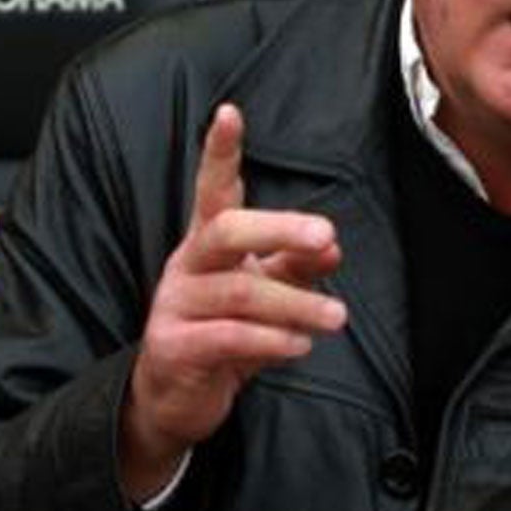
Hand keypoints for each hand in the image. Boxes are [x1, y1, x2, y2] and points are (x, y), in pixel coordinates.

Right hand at [121, 103, 345, 500]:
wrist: (175, 398)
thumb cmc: (224, 334)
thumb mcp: (267, 293)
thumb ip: (297, 266)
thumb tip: (333, 245)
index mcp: (208, 244)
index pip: (212, 189)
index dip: (219, 152)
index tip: (230, 113)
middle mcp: (187, 265)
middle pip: (227, 231)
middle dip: (281, 230)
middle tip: (328, 239)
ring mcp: (175, 305)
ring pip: (240, 292)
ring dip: (296, 304)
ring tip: (336, 318)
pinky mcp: (175, 347)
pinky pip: (228, 338)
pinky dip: (271, 341)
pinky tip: (299, 346)